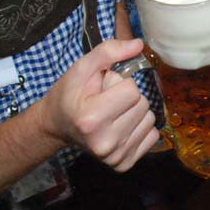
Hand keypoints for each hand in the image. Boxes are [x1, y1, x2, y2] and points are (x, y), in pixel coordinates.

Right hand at [39, 38, 158, 170]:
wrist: (57, 125)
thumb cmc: (69, 94)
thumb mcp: (82, 67)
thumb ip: (109, 51)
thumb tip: (139, 45)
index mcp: (92, 119)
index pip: (132, 91)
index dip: (119, 84)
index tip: (103, 90)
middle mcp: (105, 142)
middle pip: (143, 105)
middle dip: (129, 98)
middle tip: (107, 101)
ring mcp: (115, 157)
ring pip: (150, 120)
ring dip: (136, 112)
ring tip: (113, 113)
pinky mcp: (124, 164)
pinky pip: (152, 136)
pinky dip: (140, 128)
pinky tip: (121, 127)